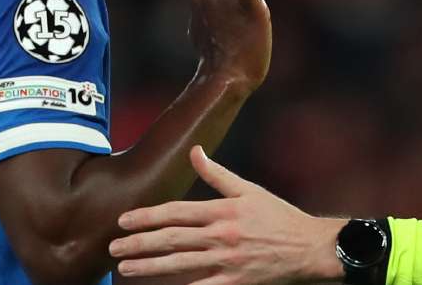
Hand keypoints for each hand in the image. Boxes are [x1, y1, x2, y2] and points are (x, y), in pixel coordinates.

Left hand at [111, 146, 346, 284]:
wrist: (308, 248)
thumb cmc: (278, 216)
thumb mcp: (249, 190)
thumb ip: (217, 174)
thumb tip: (194, 151)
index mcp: (222, 211)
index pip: (176, 212)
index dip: (147, 216)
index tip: (123, 220)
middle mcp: (220, 236)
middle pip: (171, 240)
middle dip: (138, 244)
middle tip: (113, 248)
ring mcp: (226, 262)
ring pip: (178, 265)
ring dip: (149, 267)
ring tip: (125, 268)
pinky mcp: (233, 283)